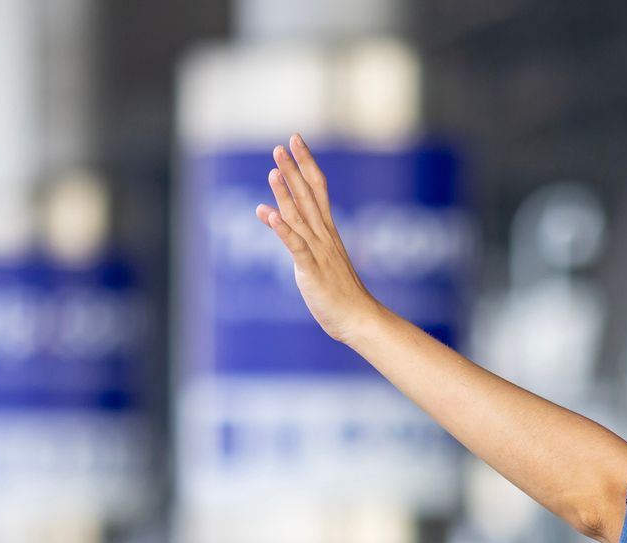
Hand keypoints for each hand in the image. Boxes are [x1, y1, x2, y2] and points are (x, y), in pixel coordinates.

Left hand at [255, 134, 380, 343]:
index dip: (305, 163)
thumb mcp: (312, 256)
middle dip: (294, 170)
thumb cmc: (337, 291)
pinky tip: (269, 215)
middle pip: (308, 196)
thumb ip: (291, 232)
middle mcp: (323, 236)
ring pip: (300, 217)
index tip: (296, 140)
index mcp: (326, 231)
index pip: (317, 188)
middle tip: (281, 145)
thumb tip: (267, 211)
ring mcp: (319, 252)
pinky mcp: (312, 271)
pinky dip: (283, 231)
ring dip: (286, 194)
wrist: (359, 319)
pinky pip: (296, 247)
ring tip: (274, 172)